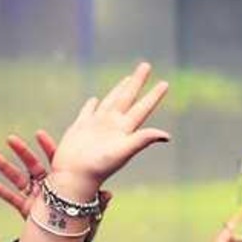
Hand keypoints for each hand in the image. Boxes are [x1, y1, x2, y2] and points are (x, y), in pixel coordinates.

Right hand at [0, 131, 110, 223]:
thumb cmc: (84, 227)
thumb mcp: (93, 214)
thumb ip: (99, 204)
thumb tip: (108, 194)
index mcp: (64, 183)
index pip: (56, 162)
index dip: (48, 148)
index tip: (39, 134)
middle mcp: (48, 187)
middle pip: (33, 166)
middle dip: (23, 152)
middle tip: (11, 138)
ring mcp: (36, 198)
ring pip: (18, 179)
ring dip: (5, 167)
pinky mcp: (26, 210)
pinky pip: (11, 199)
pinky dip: (0, 191)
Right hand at [47, 61, 171, 202]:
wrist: (74, 176)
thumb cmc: (99, 167)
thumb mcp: (123, 152)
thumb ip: (142, 140)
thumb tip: (167, 136)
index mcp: (125, 129)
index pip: (143, 107)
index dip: (153, 95)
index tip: (165, 83)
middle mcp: (113, 125)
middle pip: (128, 98)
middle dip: (136, 82)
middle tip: (146, 65)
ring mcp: (96, 125)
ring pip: (110, 101)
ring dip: (119, 90)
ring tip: (127, 79)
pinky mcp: (80, 128)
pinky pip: (88, 112)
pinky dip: (92, 105)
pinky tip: (95, 99)